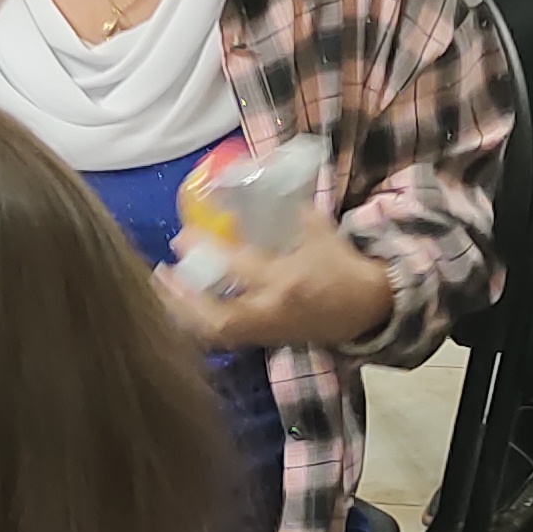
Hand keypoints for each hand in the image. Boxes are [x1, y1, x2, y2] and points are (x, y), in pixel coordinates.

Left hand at [164, 218, 396, 354]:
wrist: (369, 308)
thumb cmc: (343, 267)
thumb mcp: (319, 231)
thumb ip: (288, 212)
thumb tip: (257, 190)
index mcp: (286, 280)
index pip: (237, 268)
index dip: (204, 253)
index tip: (180, 238)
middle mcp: (272, 311)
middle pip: (216, 318)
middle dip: (183, 300)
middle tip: (162, 275)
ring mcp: (268, 331)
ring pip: (217, 333)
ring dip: (186, 315)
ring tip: (166, 292)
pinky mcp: (267, 341)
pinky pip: (225, 337)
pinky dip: (201, 324)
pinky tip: (186, 307)